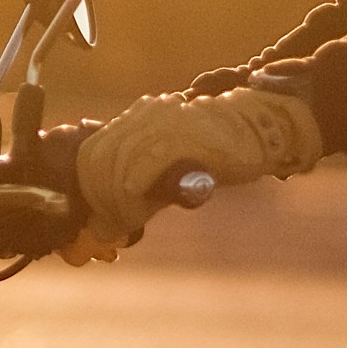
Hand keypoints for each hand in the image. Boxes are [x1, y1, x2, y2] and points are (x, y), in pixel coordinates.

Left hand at [63, 85, 321, 259]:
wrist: (256, 132)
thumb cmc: (213, 155)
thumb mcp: (168, 173)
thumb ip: (139, 193)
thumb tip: (104, 231)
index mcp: (135, 120)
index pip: (91, 153)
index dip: (89, 190)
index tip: (99, 221)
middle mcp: (145, 116)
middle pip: (101, 160)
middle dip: (101, 200)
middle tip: (111, 230)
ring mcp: (164, 122)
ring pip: (121, 162)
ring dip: (118, 201)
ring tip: (125, 225)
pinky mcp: (185, 134)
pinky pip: (148, 161)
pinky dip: (136, 187)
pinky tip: (136, 207)